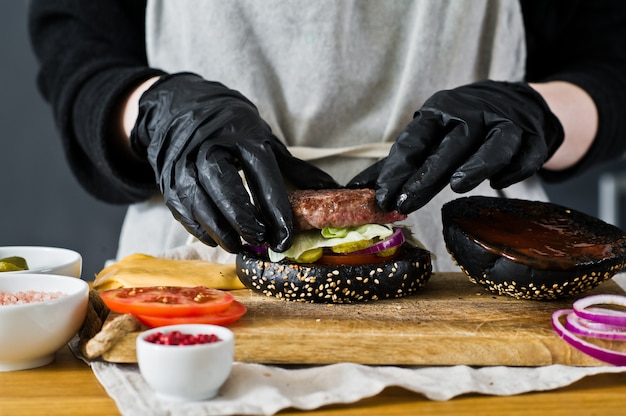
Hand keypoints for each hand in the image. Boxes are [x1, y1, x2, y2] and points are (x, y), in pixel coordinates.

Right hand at [131, 73, 337, 252]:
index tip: (285, 238)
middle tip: (259, 240)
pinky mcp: (169, 179)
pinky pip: (183, 211)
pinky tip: (216, 238)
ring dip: (221, 232)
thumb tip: (329, 188)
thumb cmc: (230, 129)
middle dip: (245, 223)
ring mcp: (185, 164)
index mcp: (243, 137)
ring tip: (238, 245)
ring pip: (201, 206)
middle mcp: (211, 149)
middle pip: (226, 192)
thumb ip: (294, 167)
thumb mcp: (264, 140)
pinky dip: (200, 230)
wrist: (181, 108)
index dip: (276, 212)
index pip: (263, 178)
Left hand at [348, 81, 563, 212]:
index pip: (414, 140)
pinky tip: (498, 183)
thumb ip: (399, 163)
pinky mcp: (533, 136)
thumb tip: (358, 188)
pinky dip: (514, 170)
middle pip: (449, 145)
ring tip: (458, 186)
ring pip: (493, 144)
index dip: (397, 169)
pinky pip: (525, 155)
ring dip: (476, 165)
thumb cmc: (463, 126)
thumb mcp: (430, 135)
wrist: (518, 103)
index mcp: (439, 112)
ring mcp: (504, 123)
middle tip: (406, 203)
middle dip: (426, 176)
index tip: (381, 197)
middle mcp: (471, 113)